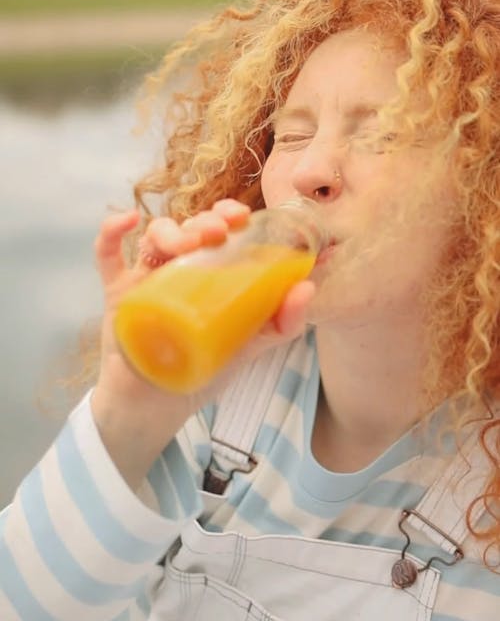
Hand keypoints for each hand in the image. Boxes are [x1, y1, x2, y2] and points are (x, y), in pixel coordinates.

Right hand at [91, 200, 314, 487]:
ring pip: (153, 236)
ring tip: (186, 243)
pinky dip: (111, 233)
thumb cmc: (202, 371)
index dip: (225, 213)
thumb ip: (281, 324)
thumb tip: (308, 287)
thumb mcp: (249, 346)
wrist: (157, 407)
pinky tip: (127, 220)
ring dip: (169, 229)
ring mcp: (144, 278)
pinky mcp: (116, 293)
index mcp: (208, 272)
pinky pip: (107, 255)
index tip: (240, 215)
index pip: (216, 230)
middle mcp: (177, 269)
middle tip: (218, 231)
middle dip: (202, 221)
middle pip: (187, 228)